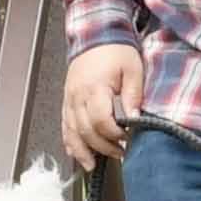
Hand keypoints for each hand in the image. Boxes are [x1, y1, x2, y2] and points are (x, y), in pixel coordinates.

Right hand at [62, 44, 146, 165]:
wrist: (97, 34)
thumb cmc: (116, 50)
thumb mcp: (133, 70)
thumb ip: (134, 96)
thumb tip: (135, 120)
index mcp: (95, 87)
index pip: (100, 120)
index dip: (113, 135)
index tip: (127, 138)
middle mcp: (78, 95)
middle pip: (85, 130)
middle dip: (101, 147)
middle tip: (118, 153)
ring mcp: (70, 99)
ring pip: (71, 131)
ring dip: (82, 151)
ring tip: (93, 165)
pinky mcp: (67, 100)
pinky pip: (65, 125)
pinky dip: (69, 141)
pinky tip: (77, 153)